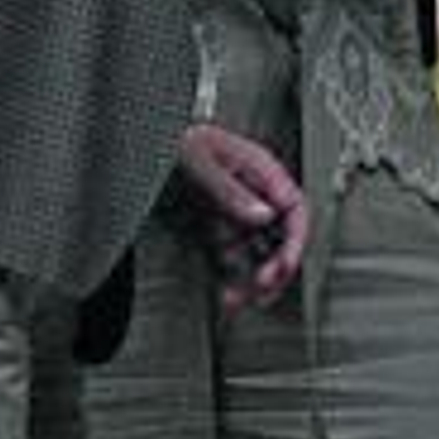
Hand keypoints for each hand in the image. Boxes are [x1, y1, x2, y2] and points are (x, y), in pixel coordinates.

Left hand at [175, 122, 307, 312]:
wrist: (145, 140)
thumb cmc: (173, 138)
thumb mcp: (200, 161)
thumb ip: (231, 189)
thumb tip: (264, 214)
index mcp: (258, 167)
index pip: (293, 206)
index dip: (294, 239)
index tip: (283, 265)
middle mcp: (252, 190)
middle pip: (282, 235)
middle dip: (276, 267)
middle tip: (259, 288)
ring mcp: (237, 209)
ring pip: (261, 253)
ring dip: (254, 281)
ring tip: (238, 300)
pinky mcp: (219, 226)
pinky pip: (237, 258)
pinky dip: (235, 278)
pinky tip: (225, 290)